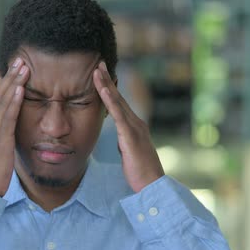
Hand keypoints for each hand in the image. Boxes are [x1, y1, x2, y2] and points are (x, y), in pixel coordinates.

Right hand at [0, 58, 29, 195]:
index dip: (7, 81)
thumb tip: (12, 125)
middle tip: (21, 58)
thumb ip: (4, 134)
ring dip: (14, 82)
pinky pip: (7, 117)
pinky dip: (14, 101)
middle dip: (11, 76)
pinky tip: (21, 89)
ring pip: (3, 102)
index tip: (16, 66)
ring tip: (23, 67)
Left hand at [93, 61, 164, 192]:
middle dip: (108, 80)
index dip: (110, 89)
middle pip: (118, 97)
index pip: (119, 104)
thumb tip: (122, 139)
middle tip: (98, 63)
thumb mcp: (130, 154)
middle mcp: (136, 123)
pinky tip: (104, 90)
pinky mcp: (131, 136)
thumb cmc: (141, 173)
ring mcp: (134, 128)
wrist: (153, 185)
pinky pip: (118, 115)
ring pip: (118, 102)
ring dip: (107, 85)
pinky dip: (111, 101)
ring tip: (97, 70)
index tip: (101, 76)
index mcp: (134, 127)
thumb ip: (126, 143)